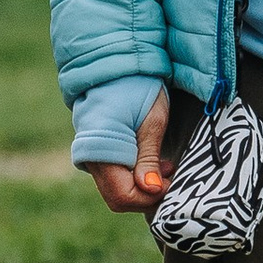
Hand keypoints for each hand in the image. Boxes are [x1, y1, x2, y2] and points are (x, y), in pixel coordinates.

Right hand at [85, 87, 169, 216]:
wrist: (117, 64)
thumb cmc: (137, 87)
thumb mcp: (152, 121)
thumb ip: (148, 157)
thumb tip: (150, 189)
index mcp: (101, 149)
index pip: (123, 195)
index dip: (149, 196)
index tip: (170, 180)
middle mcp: (92, 158)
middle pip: (118, 198)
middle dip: (147, 195)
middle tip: (170, 177)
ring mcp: (94, 157)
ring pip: (118, 190)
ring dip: (143, 187)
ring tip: (166, 168)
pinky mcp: (100, 154)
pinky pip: (115, 178)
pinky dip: (135, 178)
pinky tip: (154, 164)